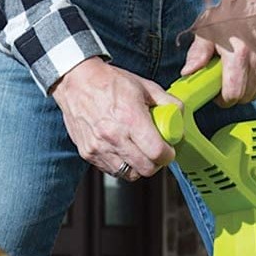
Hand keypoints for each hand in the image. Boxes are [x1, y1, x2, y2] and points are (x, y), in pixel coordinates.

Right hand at [50, 57, 181, 180]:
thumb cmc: (108, 82)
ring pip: (128, 173)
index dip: (168, 155)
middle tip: (155, 153)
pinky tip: (122, 150)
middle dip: (155, 163)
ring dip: (137, 166)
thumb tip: (179, 115)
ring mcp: (99, 147)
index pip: (157, 152)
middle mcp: (114, 137)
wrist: (76, 82)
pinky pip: (111, 170)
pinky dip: (120, 164)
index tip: (168, 151)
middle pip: (145, 169)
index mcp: (130, 119)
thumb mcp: (144, 86)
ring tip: (137, 152)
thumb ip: (167, 102)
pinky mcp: (88, 153)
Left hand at [182, 0, 255, 106]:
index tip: (217, 93)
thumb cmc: (233, 7)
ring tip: (239, 71)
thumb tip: (188, 72)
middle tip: (225, 81)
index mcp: (239, 53)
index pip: (233, 95)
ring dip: (248, 88)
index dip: (222, 99)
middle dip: (234, 94)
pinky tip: (253, 67)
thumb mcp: (208, 26)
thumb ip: (198, 52)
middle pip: (247, 96)